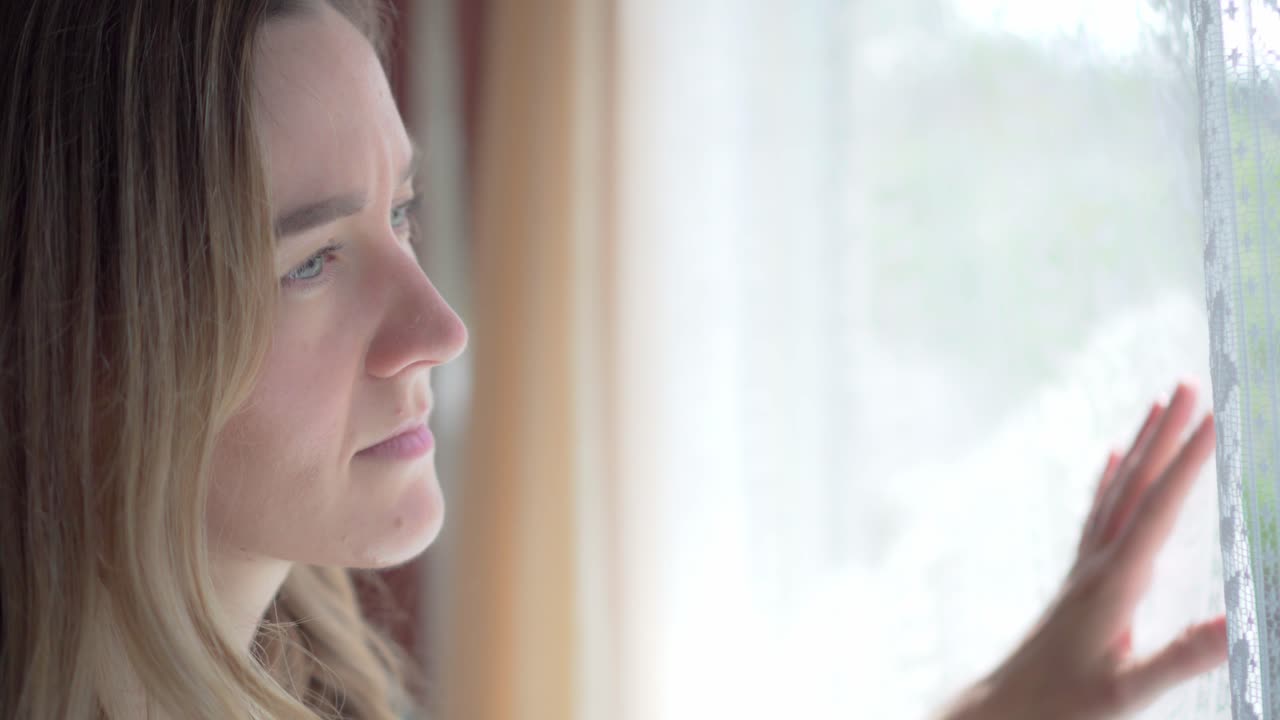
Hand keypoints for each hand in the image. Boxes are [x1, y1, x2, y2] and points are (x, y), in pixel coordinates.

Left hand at [937, 381, 1226, 719]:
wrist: (1003, 710)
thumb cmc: (1062, 705)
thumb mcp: (1129, 693)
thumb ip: (1181, 658)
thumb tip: (1239, 623)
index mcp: (1116, 581)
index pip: (1160, 508)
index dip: (1188, 461)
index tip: (1216, 416)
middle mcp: (1097, 562)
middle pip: (1135, 484)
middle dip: (1166, 433)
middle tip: (1190, 383)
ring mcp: (1085, 567)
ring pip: (1115, 490)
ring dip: (1140, 446)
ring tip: (1159, 405)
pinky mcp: (1078, 579)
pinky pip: (1096, 513)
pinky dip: (1109, 480)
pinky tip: (1109, 459)